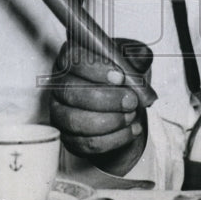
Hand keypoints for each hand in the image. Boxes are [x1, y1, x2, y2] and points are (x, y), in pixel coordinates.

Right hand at [49, 37, 151, 175]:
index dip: (97, 69)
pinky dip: (113, 139)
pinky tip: (131, 130)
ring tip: (132, 116)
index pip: (73, 60)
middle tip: (132, 101)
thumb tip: (141, 59)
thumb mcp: (132, 60)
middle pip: (71, 92)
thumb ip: (137, 57)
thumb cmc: (123, 78)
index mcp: (71, 58)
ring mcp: (59, 112)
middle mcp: (59, 84)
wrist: (124, 105)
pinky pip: (86, 143)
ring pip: (75, 120)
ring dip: (109, 121)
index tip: (120, 77)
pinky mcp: (68, 137)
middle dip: (106, 99)